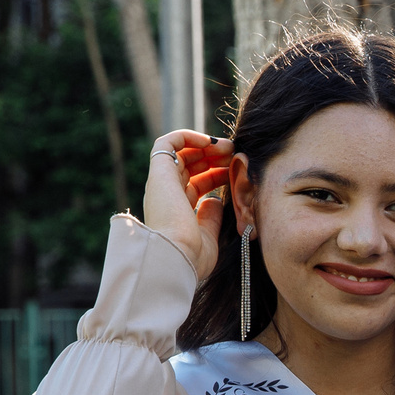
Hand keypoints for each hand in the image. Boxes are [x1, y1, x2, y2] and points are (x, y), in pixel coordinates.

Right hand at [144, 129, 231, 279]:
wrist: (175, 258)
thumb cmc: (192, 257)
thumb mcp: (208, 236)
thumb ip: (211, 217)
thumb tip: (215, 200)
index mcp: (177, 211)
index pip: (196, 185)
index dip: (216, 175)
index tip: (236, 173)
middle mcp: (167, 194)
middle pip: (189, 166)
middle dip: (214, 157)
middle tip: (235, 154)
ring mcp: (162, 182)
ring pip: (181, 152)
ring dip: (205, 145)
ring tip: (228, 147)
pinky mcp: (159, 172)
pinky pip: (168, 142)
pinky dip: (189, 136)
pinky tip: (211, 142)